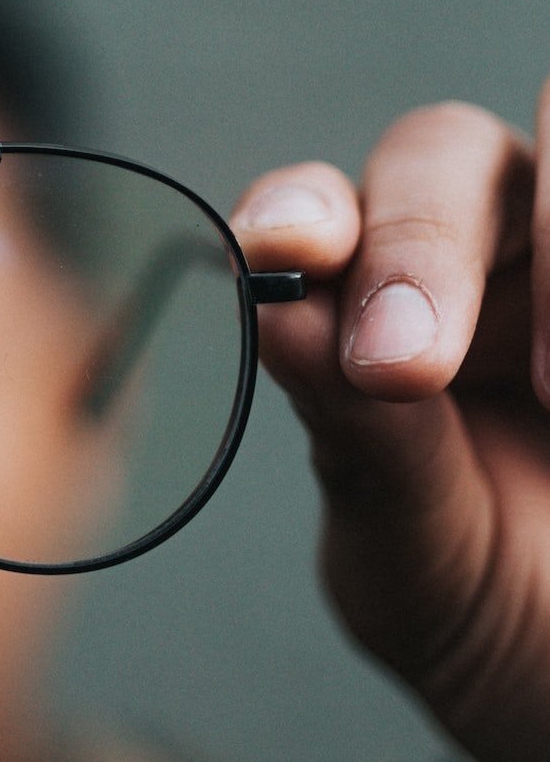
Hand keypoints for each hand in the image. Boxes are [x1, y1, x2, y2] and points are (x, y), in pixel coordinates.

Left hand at [232, 83, 549, 761]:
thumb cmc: (485, 609)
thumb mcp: (412, 545)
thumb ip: (359, 436)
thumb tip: (276, 308)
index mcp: (370, 306)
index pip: (322, 206)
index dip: (301, 207)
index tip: (286, 255)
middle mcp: (482, 258)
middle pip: (447, 151)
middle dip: (422, 239)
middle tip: (406, 367)